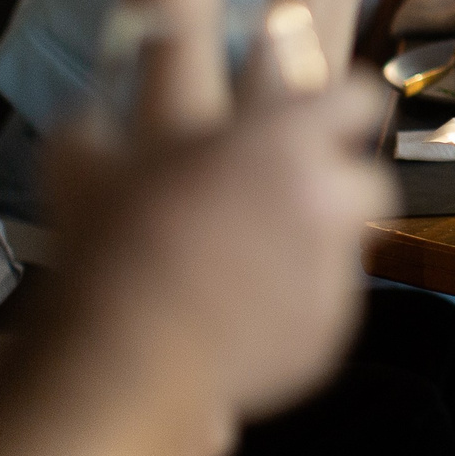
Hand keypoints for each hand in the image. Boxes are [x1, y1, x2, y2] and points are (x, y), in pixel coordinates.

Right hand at [44, 63, 391, 424]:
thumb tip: (91, 108)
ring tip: (263, 257)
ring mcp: (334, 271)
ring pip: (349, 247)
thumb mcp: (84, 164)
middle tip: (287, 195)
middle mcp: (328, 198)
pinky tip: (244, 312)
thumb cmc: (109, 244)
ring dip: (317, 245)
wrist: (129, 359)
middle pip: (369, 178)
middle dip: (337, 185)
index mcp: (288, 138)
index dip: (339, 105)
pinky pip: (325, 308)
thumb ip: (98, 122)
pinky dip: (294, 305)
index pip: (360, 97)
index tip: (313, 116)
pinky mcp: (327, 333)